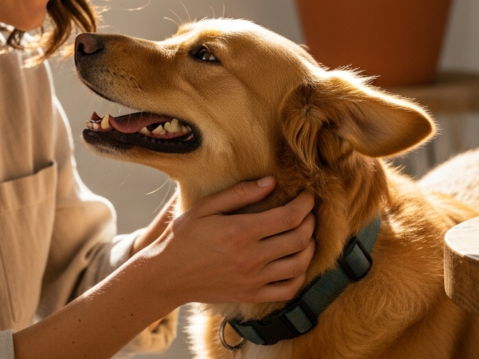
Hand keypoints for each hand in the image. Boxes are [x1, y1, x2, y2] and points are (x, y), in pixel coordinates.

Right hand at [141, 177, 315, 306]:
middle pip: (299, 239)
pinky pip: (288, 290)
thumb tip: (272, 182)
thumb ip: (239, 193)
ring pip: (299, 265)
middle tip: (308, 212)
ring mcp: (253, 280)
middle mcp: (250, 258)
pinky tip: (296, 262)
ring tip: (305, 235)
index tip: (307, 195)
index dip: (305, 204)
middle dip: (311, 222)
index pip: (289, 217)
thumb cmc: (184, 237)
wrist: (167, 276)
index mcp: (240, 232)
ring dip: (310, 247)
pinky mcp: (251, 295)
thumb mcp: (206, 208)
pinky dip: (299, 276)